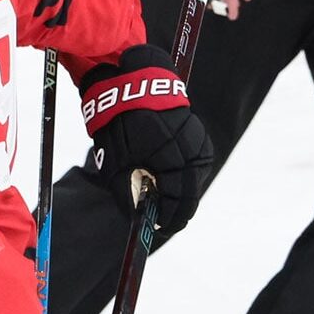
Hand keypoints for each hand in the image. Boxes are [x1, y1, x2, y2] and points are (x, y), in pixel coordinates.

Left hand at [79, 44, 213, 232]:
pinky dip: (185, 176)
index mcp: (170, 156)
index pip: (177, 198)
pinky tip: (171, 182)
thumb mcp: (114, 161)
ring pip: (196, 179)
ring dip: (182, 193)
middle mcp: (190, 149)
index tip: (159, 229)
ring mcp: (198, 140)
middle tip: (163, 224)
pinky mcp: (199, 135)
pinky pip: (196, 164)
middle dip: (177, 211)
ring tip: (165, 205)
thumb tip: (136, 218)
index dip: (169, 218)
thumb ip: (125, 192)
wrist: (132, 83)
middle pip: (191, 192)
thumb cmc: (118, 122)